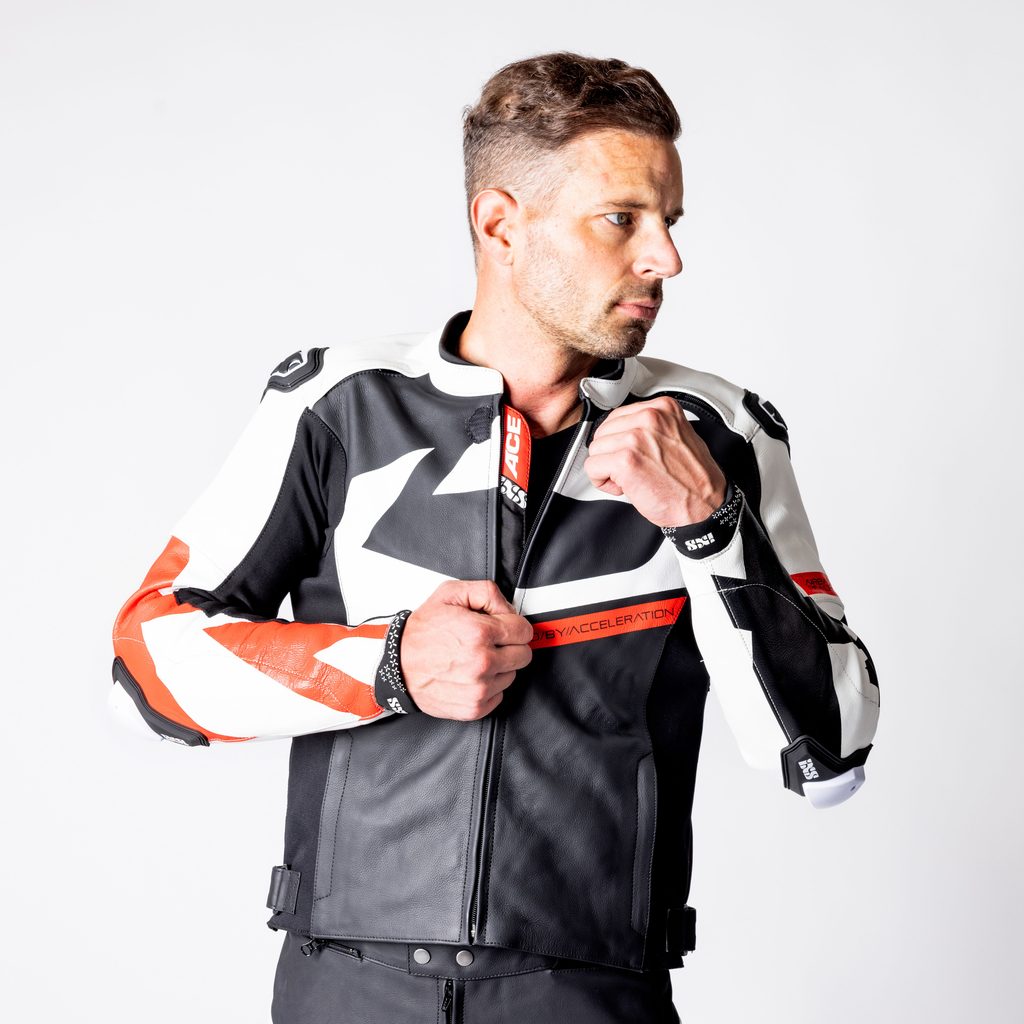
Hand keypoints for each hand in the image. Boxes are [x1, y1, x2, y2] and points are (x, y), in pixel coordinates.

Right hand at [400, 580, 533, 719]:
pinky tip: (470, 675)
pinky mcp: (474, 707)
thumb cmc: (421, 632)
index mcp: (480, 633)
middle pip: (524, 655)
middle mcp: (482, 662)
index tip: (502, 626)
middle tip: (490, 642)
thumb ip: (486, 592)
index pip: (524, 631)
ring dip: (499, 667)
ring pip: (512, 675)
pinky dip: (489, 686)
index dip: (513, 625)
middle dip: (510, 645)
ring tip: (474, 658)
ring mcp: (479, 688)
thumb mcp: (450, 594)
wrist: (396, 666)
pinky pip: (499, 695)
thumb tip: (509, 609)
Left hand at [582, 395, 727, 527]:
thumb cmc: (693, 479)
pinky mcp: (625, 460)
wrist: (705, 505)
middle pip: (603, 432)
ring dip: (607, 469)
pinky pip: (592, 467)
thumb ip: (652, 427)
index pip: (617, 416)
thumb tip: (624, 430)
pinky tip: (623, 487)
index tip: (630, 453)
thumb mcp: (678, 436)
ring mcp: (636, 437)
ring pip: (595, 450)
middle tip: (632, 469)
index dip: (619, 440)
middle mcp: (650, 418)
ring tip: (630, 478)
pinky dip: (602, 482)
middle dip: (611, 454)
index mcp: (663, 408)